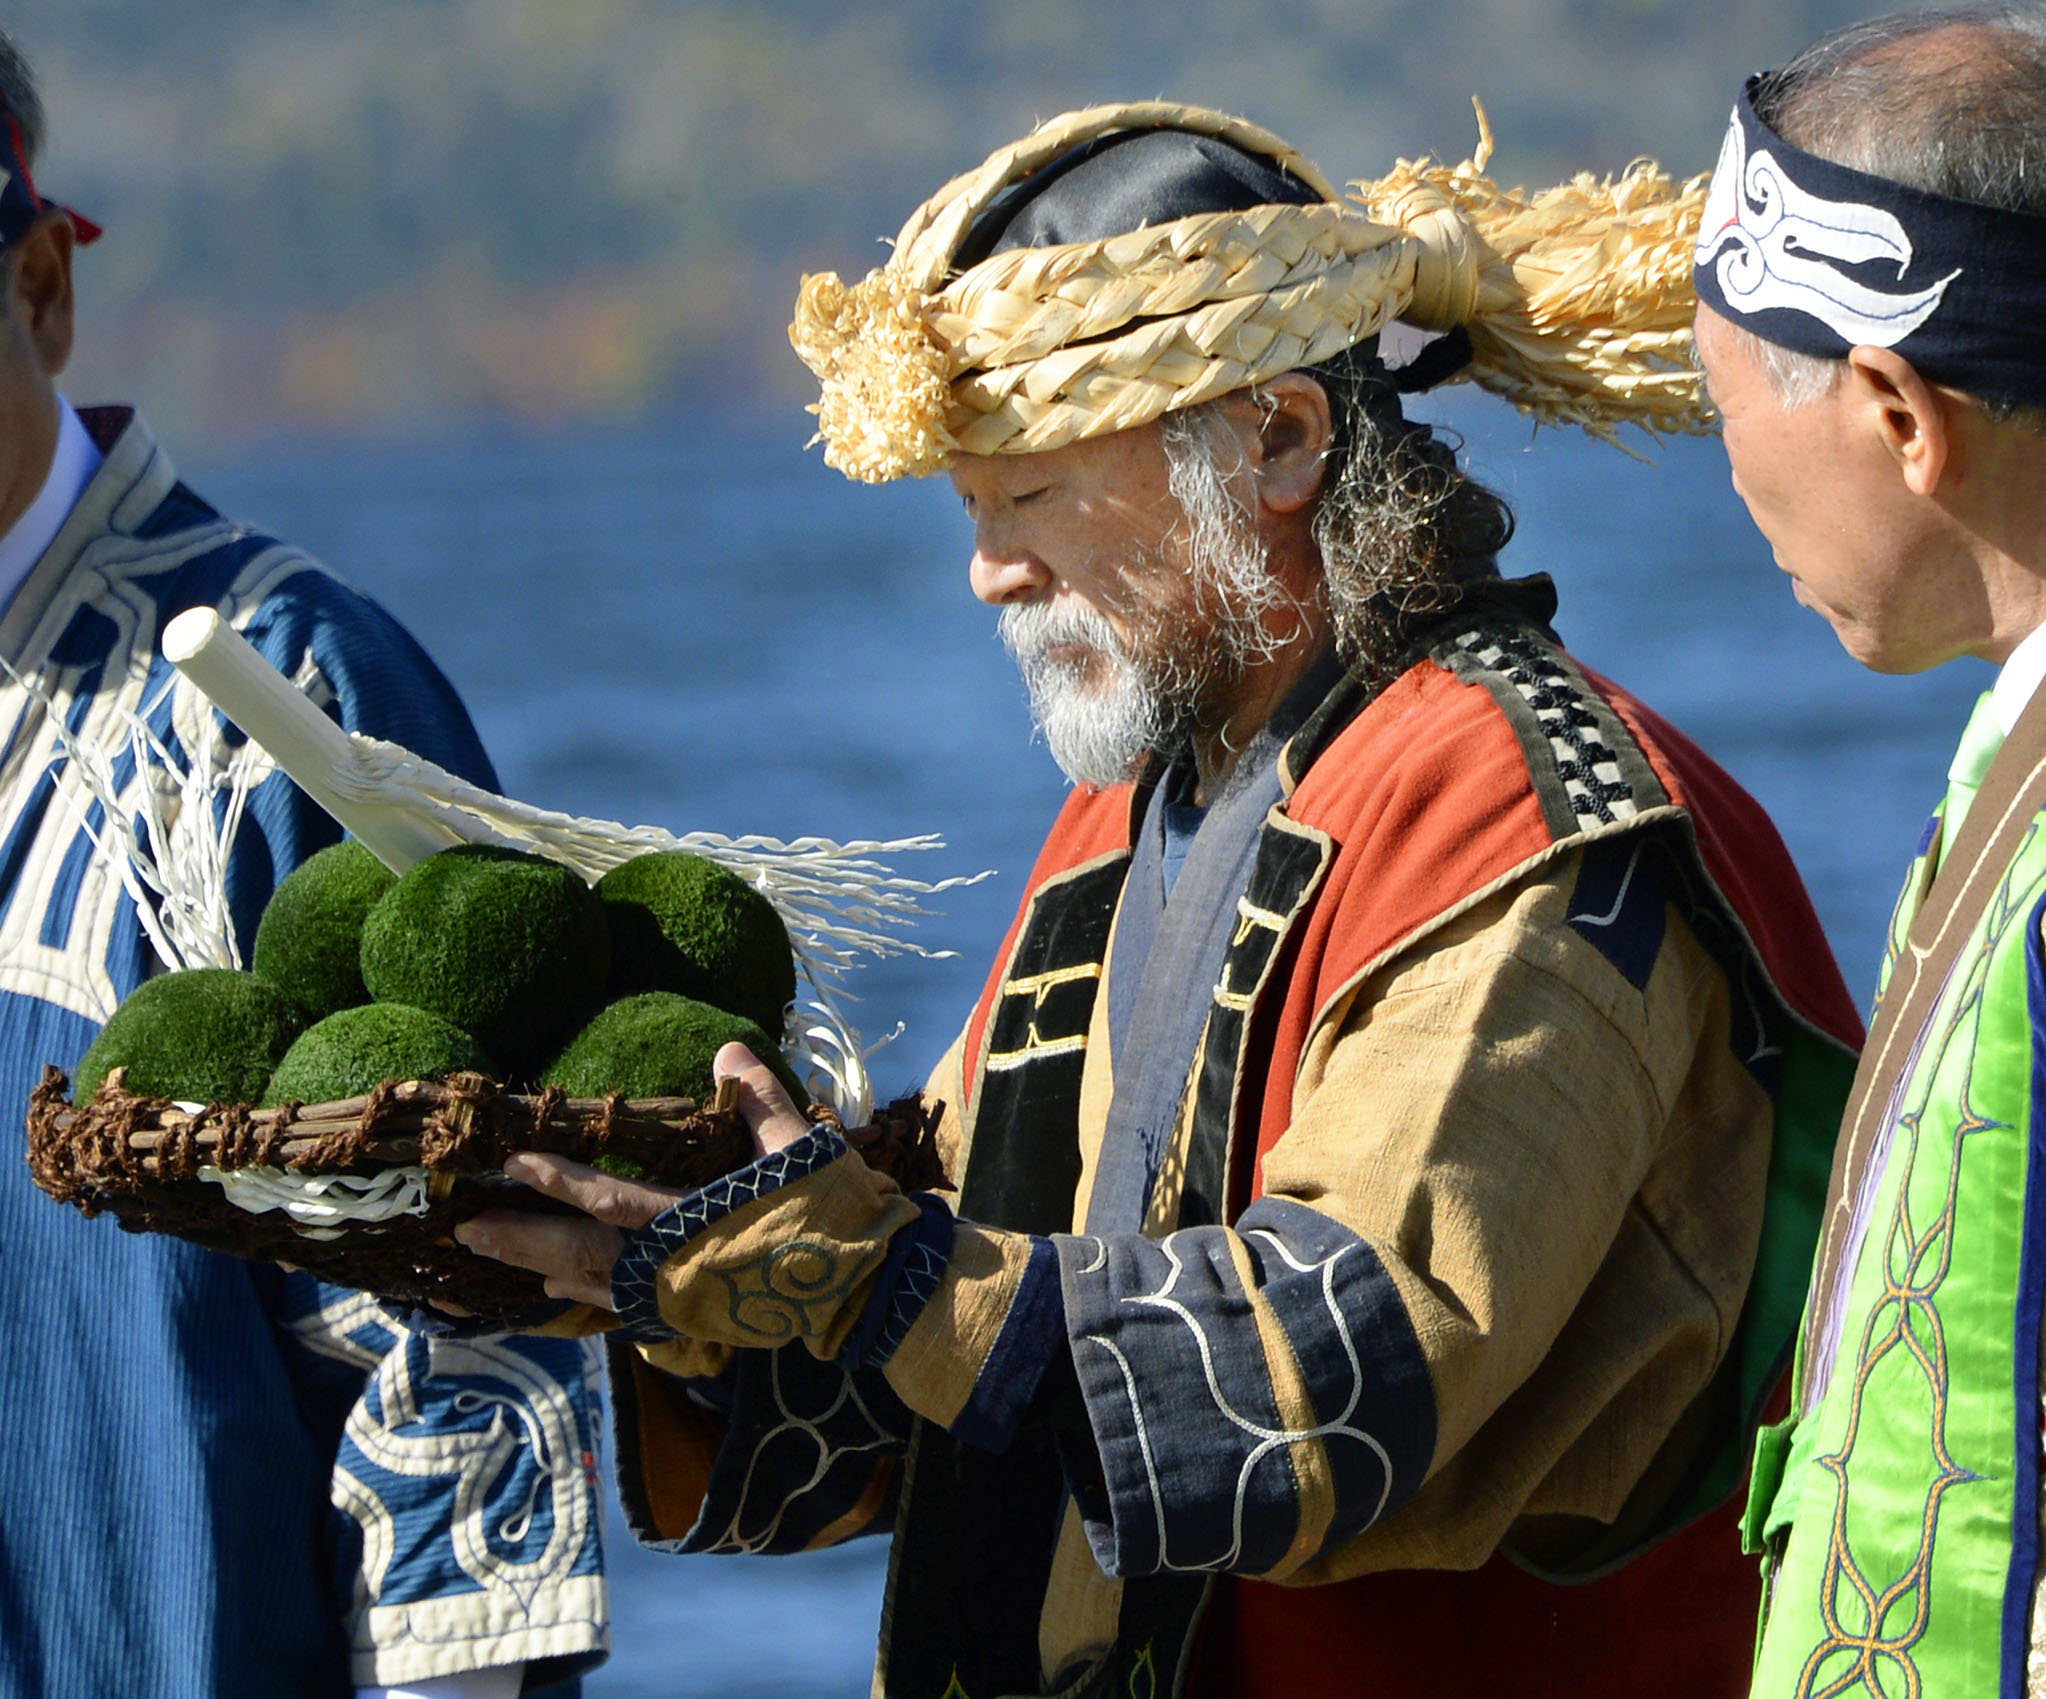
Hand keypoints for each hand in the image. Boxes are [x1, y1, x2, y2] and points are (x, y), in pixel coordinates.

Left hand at [454, 1043, 810, 1309]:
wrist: (868, 1290)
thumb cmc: (837, 1213)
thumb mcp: (803, 1148)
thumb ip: (760, 1101)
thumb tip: (727, 1051)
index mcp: (697, 1221)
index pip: (612, 1199)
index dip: (561, 1180)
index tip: (514, 1163)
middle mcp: (676, 1266)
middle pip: (583, 1254)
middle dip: (524, 1240)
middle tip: (467, 1229)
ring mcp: (681, 1297)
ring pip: (595, 1285)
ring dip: (540, 1267)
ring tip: (494, 1256)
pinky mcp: (693, 1315)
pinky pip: (621, 1306)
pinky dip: (583, 1293)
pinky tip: (558, 1285)